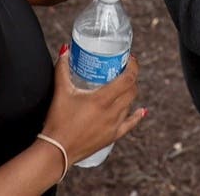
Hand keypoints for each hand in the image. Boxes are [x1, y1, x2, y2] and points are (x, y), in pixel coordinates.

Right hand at [42, 47, 143, 164]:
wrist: (57, 150)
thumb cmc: (58, 120)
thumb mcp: (61, 91)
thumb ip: (63, 68)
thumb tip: (65, 50)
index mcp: (102, 100)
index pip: (127, 79)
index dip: (133, 67)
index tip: (130, 58)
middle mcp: (112, 113)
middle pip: (132, 90)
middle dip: (131, 77)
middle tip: (123, 68)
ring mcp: (114, 126)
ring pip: (131, 104)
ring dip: (130, 92)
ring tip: (123, 84)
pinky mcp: (112, 136)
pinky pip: (130, 124)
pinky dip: (137, 115)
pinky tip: (141, 111)